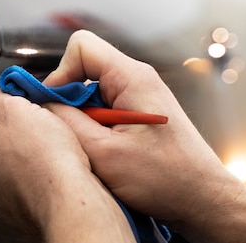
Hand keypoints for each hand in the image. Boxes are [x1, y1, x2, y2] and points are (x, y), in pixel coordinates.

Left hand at [0, 86, 135, 242]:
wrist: (75, 204)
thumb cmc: (45, 163)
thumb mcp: (15, 112)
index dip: (2, 113)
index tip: (19, 109)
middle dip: (17, 139)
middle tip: (39, 128)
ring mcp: (6, 214)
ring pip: (19, 175)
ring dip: (33, 162)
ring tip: (52, 150)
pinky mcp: (31, 224)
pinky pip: (37, 194)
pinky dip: (46, 183)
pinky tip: (59, 173)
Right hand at [42, 31, 240, 232]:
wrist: (203, 199)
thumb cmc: (167, 179)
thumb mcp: (104, 154)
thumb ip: (67, 123)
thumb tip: (42, 104)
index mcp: (132, 77)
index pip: (81, 46)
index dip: (60, 73)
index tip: (54, 105)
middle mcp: (138, 79)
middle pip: (85, 70)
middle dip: (71, 101)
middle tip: (75, 135)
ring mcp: (141, 96)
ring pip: (93, 92)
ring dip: (85, 119)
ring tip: (95, 150)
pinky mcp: (141, 113)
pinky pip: (106, 108)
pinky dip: (97, 128)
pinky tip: (106, 153)